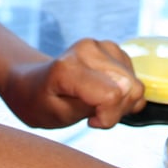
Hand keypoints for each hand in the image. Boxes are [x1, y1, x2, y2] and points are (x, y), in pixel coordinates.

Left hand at [1, 38, 145, 129]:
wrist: (32, 84)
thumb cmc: (41, 103)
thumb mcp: (58, 116)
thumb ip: (92, 106)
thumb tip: (127, 92)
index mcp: (69, 67)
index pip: (112, 94)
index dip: (109, 117)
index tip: (92, 122)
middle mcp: (87, 49)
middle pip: (130, 88)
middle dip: (117, 110)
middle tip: (94, 115)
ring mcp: (101, 45)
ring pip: (135, 84)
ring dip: (122, 102)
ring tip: (97, 105)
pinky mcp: (112, 48)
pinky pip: (134, 77)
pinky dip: (124, 92)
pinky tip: (103, 94)